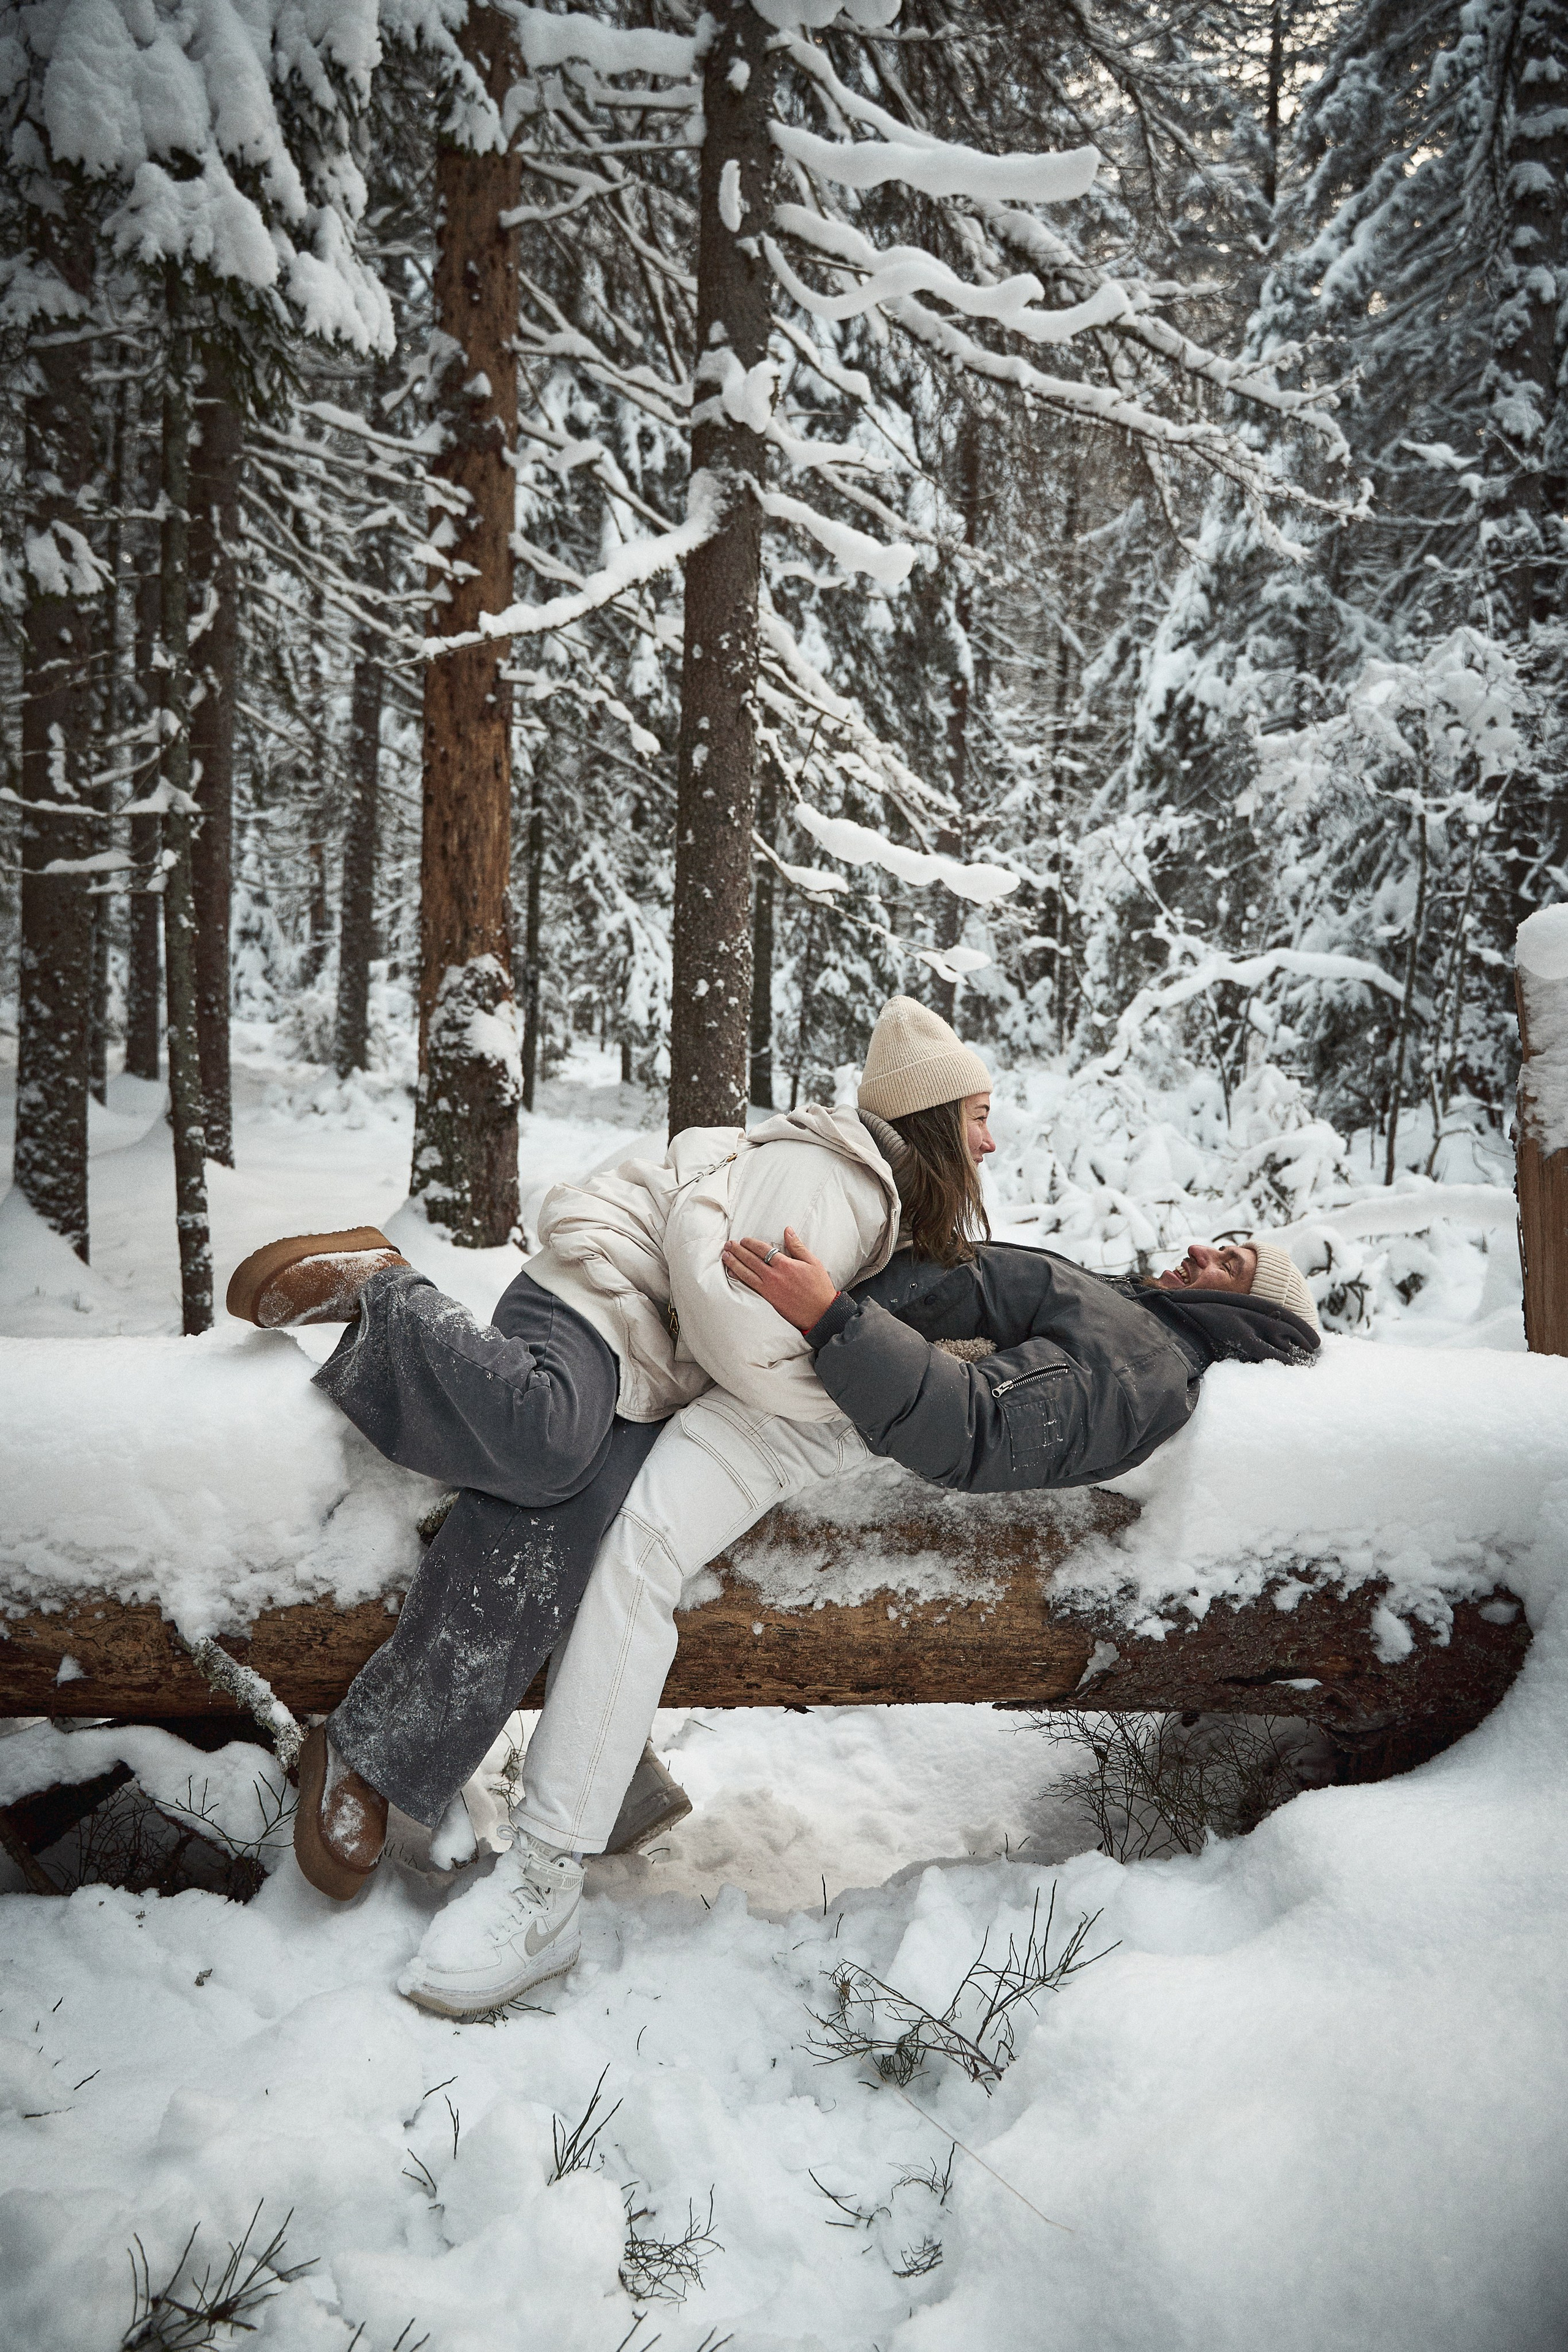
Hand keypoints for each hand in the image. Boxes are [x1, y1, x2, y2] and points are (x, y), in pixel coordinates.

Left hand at [721, 1227, 840, 1333]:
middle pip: (751, 1260)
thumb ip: (798, 1246)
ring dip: (734, 1263)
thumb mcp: (813, 1262)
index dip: (751, 1243)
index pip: (763, 1249)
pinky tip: (731, 1274)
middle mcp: (774, 1275)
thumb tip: (788, 1230)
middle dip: (738, 1251)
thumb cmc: (819, 1287)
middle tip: (728, 1245)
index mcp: (785, 1264)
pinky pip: (749, 1286)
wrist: (820, 1312)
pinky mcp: (767, 1299)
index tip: (744, 1240)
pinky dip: (739, 1279)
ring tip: (725, 1256)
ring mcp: (769, 1288)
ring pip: (746, 1273)